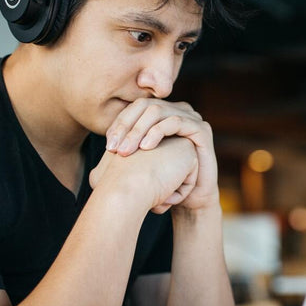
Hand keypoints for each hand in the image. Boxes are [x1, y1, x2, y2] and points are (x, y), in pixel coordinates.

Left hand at [104, 99, 218, 211]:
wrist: (190, 200)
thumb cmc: (163, 182)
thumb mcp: (140, 163)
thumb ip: (126, 149)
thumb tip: (103, 147)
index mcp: (162, 114)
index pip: (135, 108)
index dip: (119, 124)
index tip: (108, 146)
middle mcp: (177, 111)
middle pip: (145, 106)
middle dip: (126, 127)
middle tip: (114, 149)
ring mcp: (191, 117)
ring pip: (158, 111)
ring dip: (138, 130)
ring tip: (127, 151)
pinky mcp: (201, 129)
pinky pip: (176, 121)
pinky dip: (158, 132)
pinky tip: (146, 148)